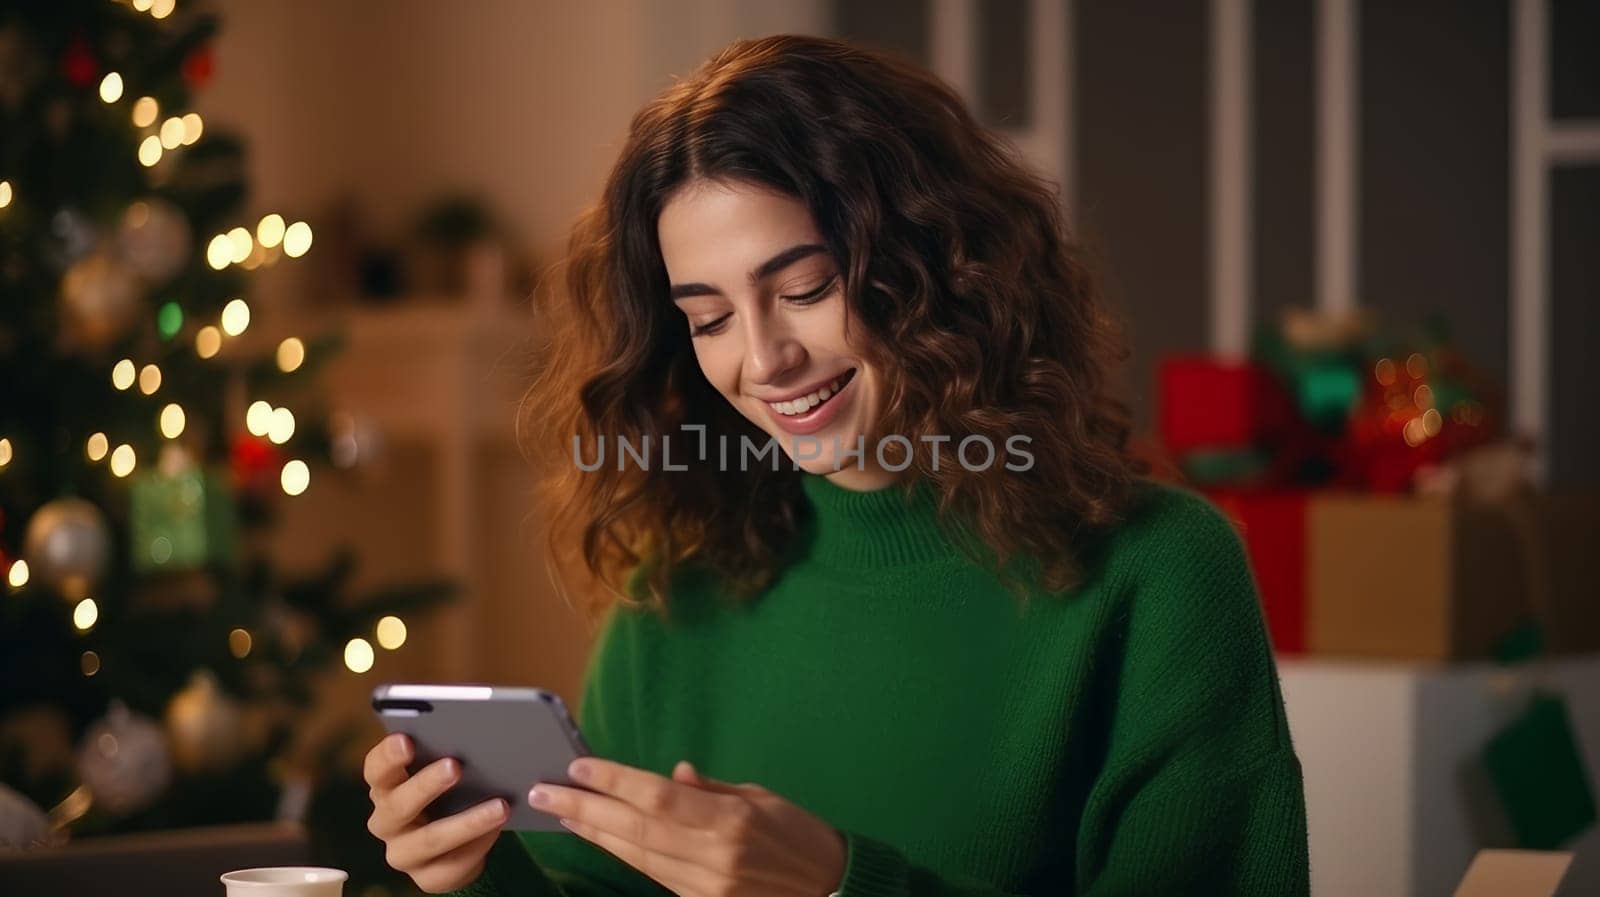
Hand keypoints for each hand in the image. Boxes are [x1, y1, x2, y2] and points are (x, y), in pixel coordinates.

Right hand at [362, 733, 511, 892]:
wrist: (460, 842)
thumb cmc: (453, 793)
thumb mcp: (448, 771)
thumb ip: (450, 753)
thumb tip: (480, 730)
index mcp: (386, 786)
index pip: (376, 769)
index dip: (388, 755)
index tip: (406, 739)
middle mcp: (387, 821)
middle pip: (398, 804)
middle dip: (427, 784)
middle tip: (456, 766)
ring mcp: (403, 852)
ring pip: (430, 840)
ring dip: (466, 822)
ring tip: (500, 806)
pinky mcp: (425, 877)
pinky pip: (451, 865)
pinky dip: (478, 846)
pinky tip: (499, 830)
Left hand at [528, 757, 846, 896]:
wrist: (828, 888)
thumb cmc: (798, 832)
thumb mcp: (759, 797)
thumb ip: (709, 790)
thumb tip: (670, 775)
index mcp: (731, 820)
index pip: (658, 797)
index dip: (614, 781)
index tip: (578, 766)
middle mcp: (714, 856)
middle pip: (635, 829)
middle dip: (584, 809)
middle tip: (543, 791)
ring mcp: (706, 886)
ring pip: (636, 856)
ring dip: (594, 833)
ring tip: (560, 812)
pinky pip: (653, 874)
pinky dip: (622, 853)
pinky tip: (599, 836)